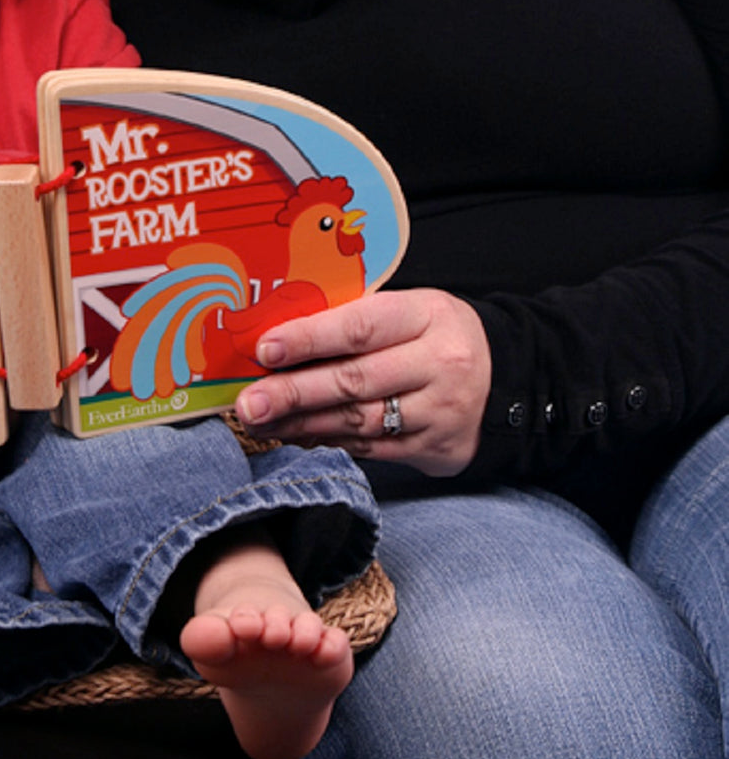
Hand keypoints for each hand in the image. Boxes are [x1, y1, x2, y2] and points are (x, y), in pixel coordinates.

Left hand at [234, 289, 490, 476]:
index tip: (265, 349)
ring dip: (302, 423)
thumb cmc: (435, 334)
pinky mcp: (436, 450)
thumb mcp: (410, 308)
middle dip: (294, 393)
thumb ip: (356, 318)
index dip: (309, 338)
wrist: (508, 378)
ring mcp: (440, 412)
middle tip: (249, 402)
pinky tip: (298, 435)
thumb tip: (281, 334)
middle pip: (354, 381)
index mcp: (426, 315)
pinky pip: (372, 449)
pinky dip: (330, 443)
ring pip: (360, 421)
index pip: (360, 327)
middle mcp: (438, 364)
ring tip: (260, 421)